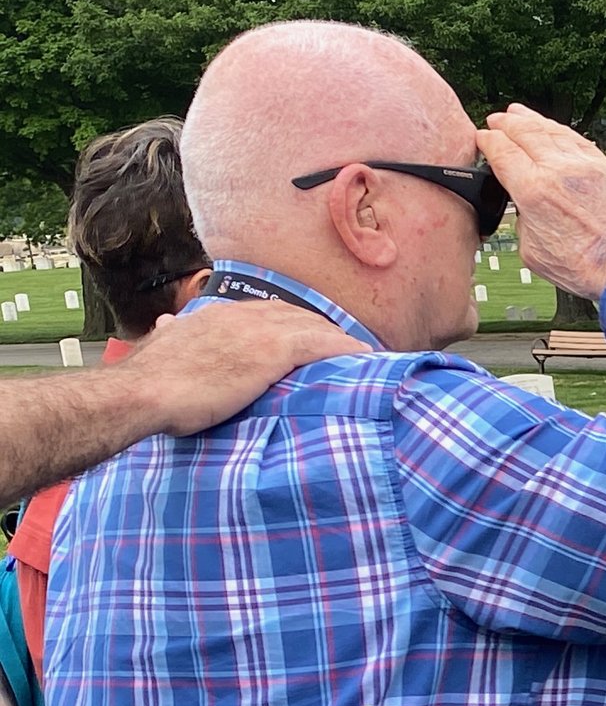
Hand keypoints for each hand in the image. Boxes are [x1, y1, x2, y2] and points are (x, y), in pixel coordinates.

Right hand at [117, 301, 367, 433]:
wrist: (141, 392)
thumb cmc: (148, 383)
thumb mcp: (164, 350)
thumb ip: (174, 336)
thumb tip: (167, 323)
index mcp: (215, 316)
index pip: (263, 313)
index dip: (289, 323)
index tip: (306, 335)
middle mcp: (239, 316)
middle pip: (293, 315)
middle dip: (319, 328)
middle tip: (342, 344)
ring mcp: (258, 330)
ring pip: (312, 326)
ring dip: (337, 339)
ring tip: (359, 353)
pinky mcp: (273, 349)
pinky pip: (322, 344)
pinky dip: (345, 348)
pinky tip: (365, 356)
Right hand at [478, 104, 605, 300]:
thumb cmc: (588, 267)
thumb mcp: (533, 252)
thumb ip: (523, 221)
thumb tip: (525, 208)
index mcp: (534, 190)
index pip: (502, 151)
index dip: (487, 141)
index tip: (482, 139)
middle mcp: (559, 170)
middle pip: (524, 133)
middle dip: (505, 124)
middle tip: (495, 120)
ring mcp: (586, 165)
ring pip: (552, 131)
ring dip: (531, 120)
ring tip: (517, 114)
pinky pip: (578, 139)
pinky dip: (560, 130)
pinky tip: (553, 129)